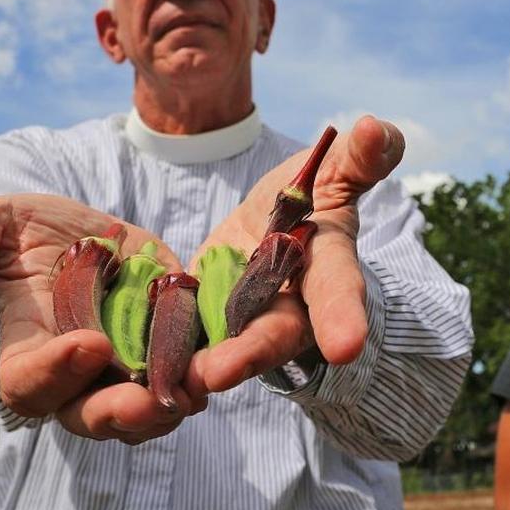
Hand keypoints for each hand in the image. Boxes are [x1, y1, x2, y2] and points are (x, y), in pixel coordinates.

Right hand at [0, 193, 207, 443]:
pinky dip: (208, 376)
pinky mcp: (172, 360)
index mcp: (28, 354)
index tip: (87, 343)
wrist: (93, 238)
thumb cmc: (33, 234)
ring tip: (198, 388)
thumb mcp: (0, 223)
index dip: (53, 372)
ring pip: (147, 414)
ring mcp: (127, 376)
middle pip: (92, 417)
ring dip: (172, 406)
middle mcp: (77, 381)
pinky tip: (227, 362)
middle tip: (148, 400)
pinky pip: (190, 382)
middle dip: (119, 413)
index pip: (30, 385)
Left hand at [188, 115, 404, 391]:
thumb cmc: (313, 197)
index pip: (339, 292)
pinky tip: (136, 367)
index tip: (347, 346)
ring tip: (171, 381)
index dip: (344, 319)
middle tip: (218, 374)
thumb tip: (373, 128)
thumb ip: (357, 160)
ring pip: (224, 349)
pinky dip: (162, 351)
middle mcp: (289, 307)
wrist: (272, 224)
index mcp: (327, 270)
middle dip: (249, 355)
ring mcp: (243, 321)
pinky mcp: (202, 320)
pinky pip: (183, 338)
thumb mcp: (334, 173)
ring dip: (198, 366)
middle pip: (272, 336)